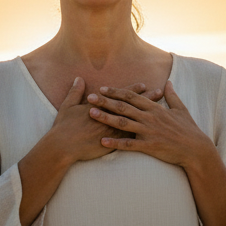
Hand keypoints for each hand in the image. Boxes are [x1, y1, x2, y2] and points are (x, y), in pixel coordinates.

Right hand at [48, 77, 162, 164]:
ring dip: (148, 116)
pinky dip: (141, 135)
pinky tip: (152, 134)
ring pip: (135, 121)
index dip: (133, 90)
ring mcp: (112, 130)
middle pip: (132, 106)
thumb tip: (79, 78)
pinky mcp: (112, 143)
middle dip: (147, 99)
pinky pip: (130, 139)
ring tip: (162, 113)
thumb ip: (75, 92)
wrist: (63, 147)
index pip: (120, 96)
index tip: (144, 84)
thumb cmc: (64, 127)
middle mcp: (109, 117)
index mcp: (100, 106)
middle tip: (160, 93)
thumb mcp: (68, 106)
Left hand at [88, 81, 225, 225]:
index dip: (117, 91)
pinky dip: (115, 143)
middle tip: (89, 97)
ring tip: (91, 114)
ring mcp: (149, 131)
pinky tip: (102, 142)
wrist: (196, 149)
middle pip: (123, 106)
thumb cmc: (189, 130)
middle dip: (105, 101)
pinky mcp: (149, 146)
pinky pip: (129, 144)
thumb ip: (172, 95)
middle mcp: (150, 118)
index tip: (103, 88)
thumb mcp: (181, 109)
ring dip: (106, 118)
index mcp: (155, 108)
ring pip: (123, 123)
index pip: (132, 96)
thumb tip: (168, 82)